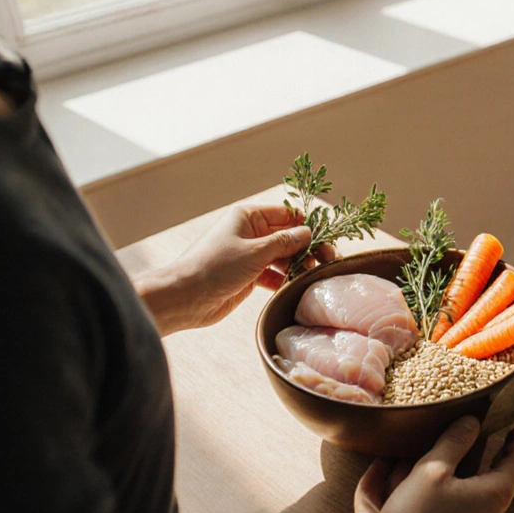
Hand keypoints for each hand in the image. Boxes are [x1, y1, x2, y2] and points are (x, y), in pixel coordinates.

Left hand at [134, 203, 334, 334]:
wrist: (185, 298)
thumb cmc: (215, 267)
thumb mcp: (255, 252)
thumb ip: (285, 242)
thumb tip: (308, 233)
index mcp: (248, 217)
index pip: (287, 214)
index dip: (308, 224)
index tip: (326, 238)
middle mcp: (250, 233)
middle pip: (288, 235)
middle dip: (308, 246)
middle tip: (328, 259)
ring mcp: (250, 255)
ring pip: (284, 255)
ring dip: (300, 264)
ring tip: (315, 274)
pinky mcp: (249, 276)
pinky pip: (275, 273)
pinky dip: (286, 278)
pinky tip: (297, 285)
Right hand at [350, 417, 513, 512]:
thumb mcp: (433, 470)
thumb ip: (454, 441)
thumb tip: (471, 422)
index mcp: (494, 494)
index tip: (513, 420)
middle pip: (502, 473)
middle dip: (494, 449)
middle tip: (487, 429)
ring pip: (481, 488)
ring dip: (472, 465)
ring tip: (457, 445)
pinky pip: (463, 503)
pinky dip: (455, 485)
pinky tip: (435, 475)